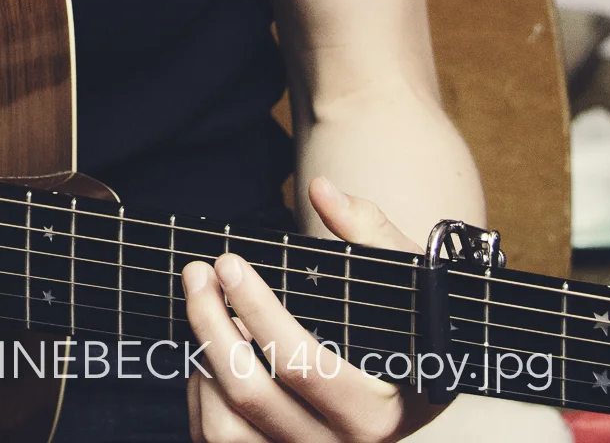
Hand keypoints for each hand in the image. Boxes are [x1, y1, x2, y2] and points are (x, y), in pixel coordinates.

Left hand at [183, 177, 429, 442]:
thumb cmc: (409, 328)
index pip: (302, 363)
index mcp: (377, 410)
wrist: (413, 389)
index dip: (257, 310)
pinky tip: (209, 356)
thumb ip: (368, 232)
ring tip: (208, 315)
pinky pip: (216, 441)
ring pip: (226, 428)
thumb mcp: (407, 282)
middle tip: (197, 273)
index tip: (229, 262)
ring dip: (204, 363)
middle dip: (211, 324)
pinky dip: (201, 398)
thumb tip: (322, 191)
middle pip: (251, 394)